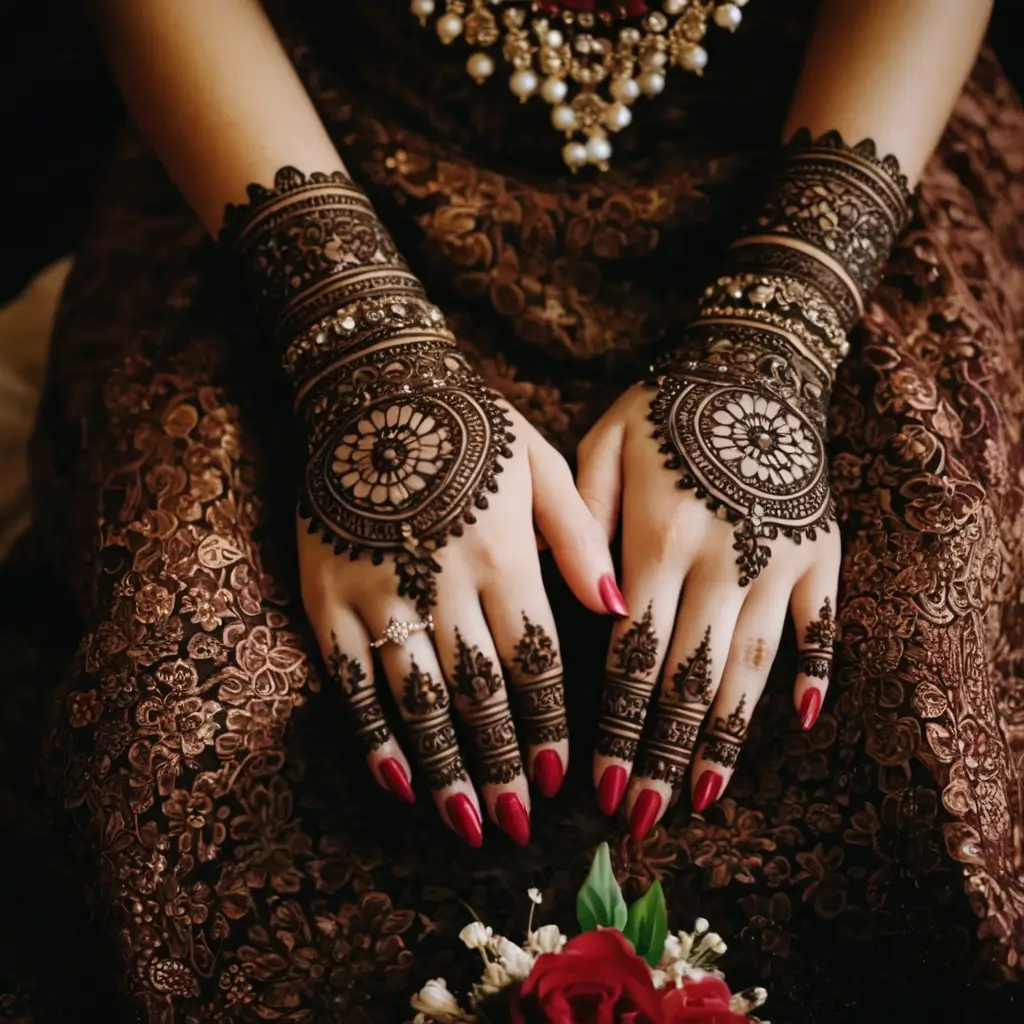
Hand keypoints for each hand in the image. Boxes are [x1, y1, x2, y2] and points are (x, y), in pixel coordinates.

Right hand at [297, 321, 617, 847]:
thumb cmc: (472, 426)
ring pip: (416, 699)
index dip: (547, 726)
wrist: (372, 387)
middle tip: (517, 826)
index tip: (559, 778)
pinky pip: (350, 681)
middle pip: (479, 694)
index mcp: (503, 553)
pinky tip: (396, 781)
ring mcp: (378, 592)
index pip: (534, 661)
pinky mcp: (325, 595)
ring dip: (445, 769)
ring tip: (465, 824)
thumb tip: (619, 608)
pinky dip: (373, 737)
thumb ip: (581, 538)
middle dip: (502, 765)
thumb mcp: (543, 463)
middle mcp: (443, 582)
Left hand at [577, 330, 840, 839]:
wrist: (750, 360)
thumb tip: (591, 616)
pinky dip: (814, 675)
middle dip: (661, 756)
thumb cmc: (659, 406)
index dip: (617, 728)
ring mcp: (781, 560)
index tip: (600, 786)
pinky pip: (823, 627)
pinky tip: (801, 723)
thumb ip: (579, 527)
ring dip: (724, 741)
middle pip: (687, 680)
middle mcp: (723, 559)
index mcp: (658, 537)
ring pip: (751, 671)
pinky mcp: (825, 553)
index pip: (632, 656)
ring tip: (703, 799)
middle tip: (642, 816)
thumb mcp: (596, 444)